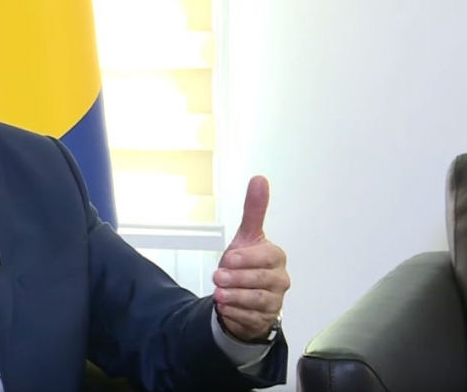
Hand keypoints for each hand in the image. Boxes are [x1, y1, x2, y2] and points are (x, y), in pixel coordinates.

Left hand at [212, 176, 289, 341]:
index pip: (266, 257)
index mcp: (275, 258)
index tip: (228, 258)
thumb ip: (254, 210)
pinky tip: (225, 308)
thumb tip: (259, 178)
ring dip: (235, 297)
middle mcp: (279, 280)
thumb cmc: (246, 263)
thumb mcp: (247, 236)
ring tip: (219, 294)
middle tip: (218, 276)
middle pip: (260, 281)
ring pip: (256, 301)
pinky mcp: (264, 320)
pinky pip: (251, 318)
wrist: (244, 294)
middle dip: (237, 279)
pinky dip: (236, 313)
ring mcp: (274, 302)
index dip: (246, 259)